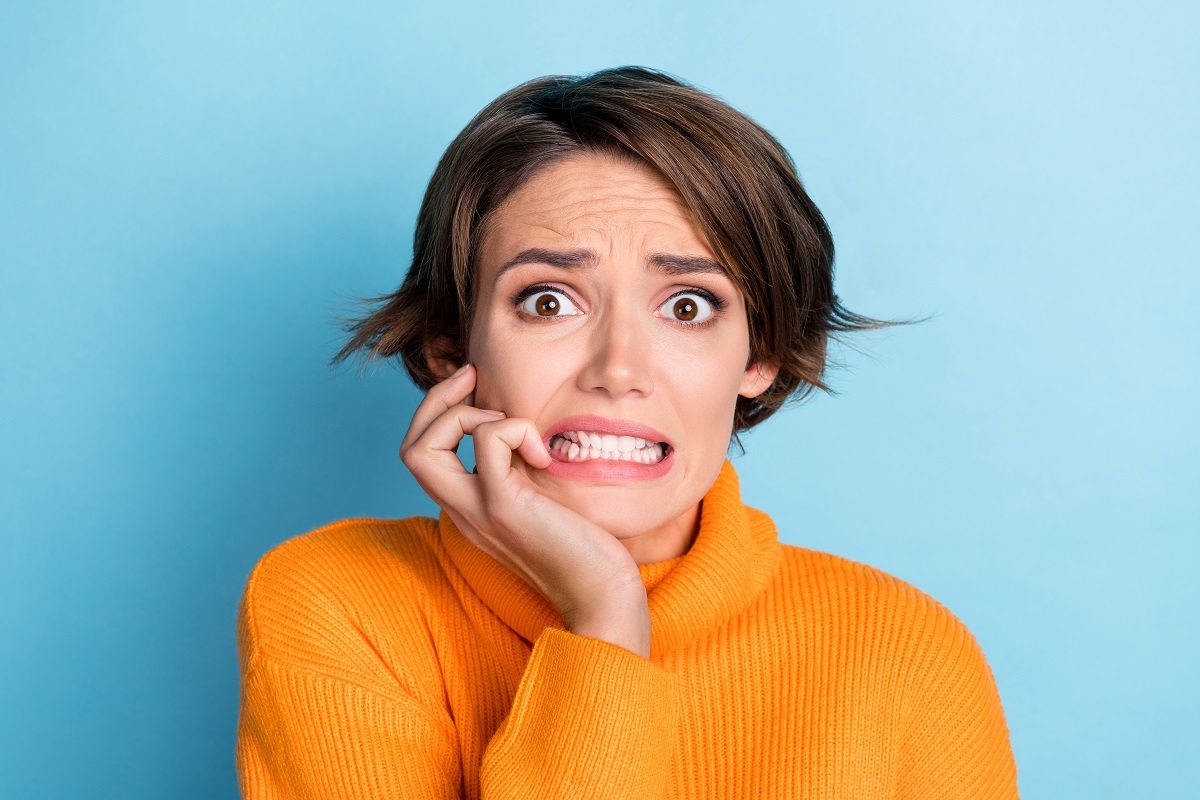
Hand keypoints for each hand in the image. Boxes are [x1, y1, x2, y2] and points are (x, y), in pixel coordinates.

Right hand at [399, 364, 650, 656]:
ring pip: (422, 450)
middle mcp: (463, 511)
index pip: (421, 454)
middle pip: (410, 449)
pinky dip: (514, 428)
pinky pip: (487, 444)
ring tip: (515, 429)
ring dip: (466, 415)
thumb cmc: (585, 550)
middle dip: (435, 401)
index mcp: (468, 508)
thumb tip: (525, 431)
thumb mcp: (541, 500)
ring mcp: (478, 511)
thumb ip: (521, 470)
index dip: (437, 413)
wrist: (603, 597)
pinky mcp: (505, 508)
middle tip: (473, 379)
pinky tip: (545, 455)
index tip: (473, 387)